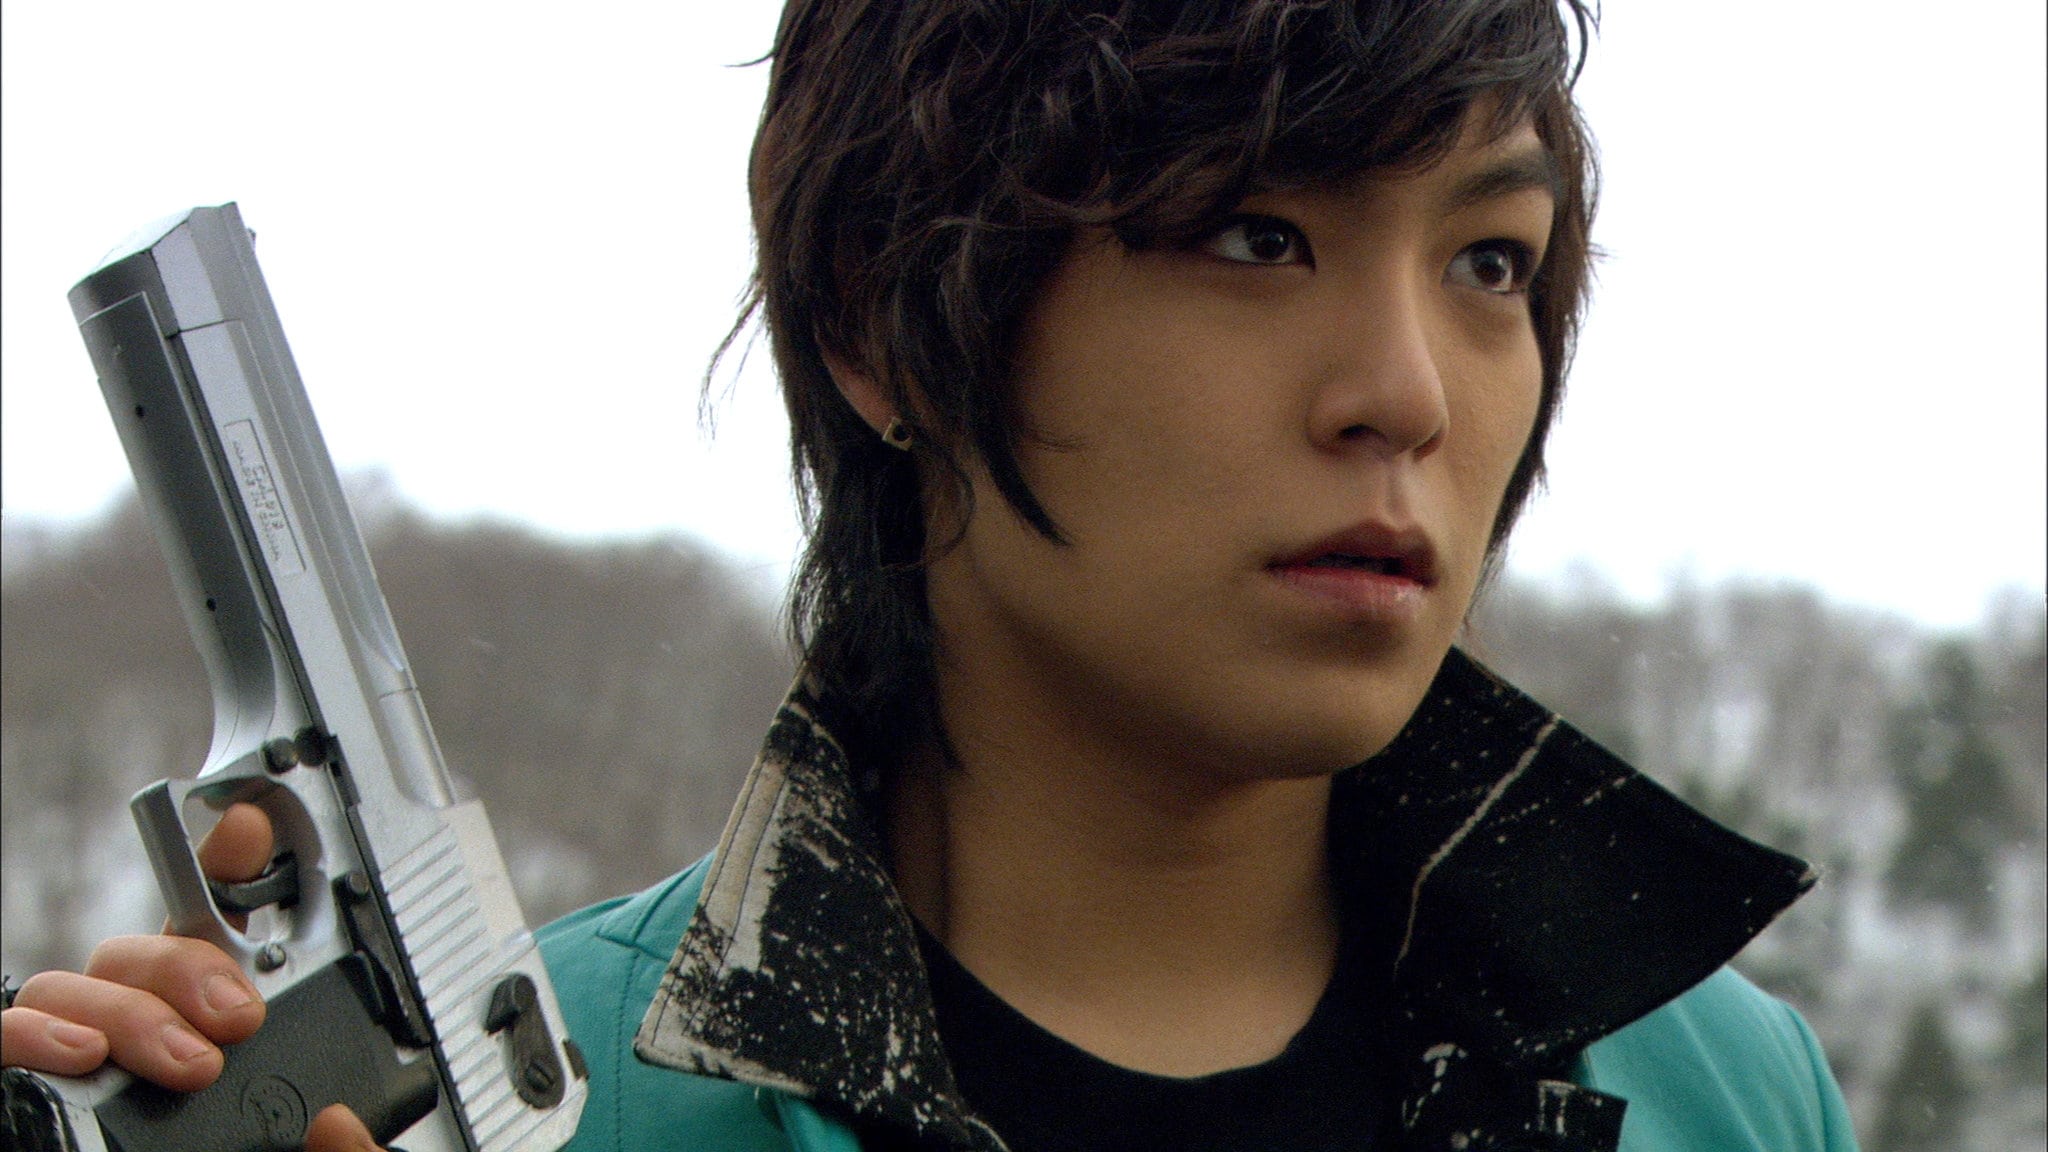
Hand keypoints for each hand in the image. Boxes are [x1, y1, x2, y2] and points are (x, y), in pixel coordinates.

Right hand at [0, 803, 386, 1150]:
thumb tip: (339, 1127)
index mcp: (209, 1036)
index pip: (217, 935)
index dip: (231, 870)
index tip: (253, 831)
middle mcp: (134, 1039)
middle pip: (142, 952)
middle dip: (189, 966)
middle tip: (237, 1022)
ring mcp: (69, 1064)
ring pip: (73, 987)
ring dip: (129, 1007)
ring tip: (182, 1061)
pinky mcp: (17, 1097)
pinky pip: (0, 1039)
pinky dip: (31, 1037)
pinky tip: (77, 1056)